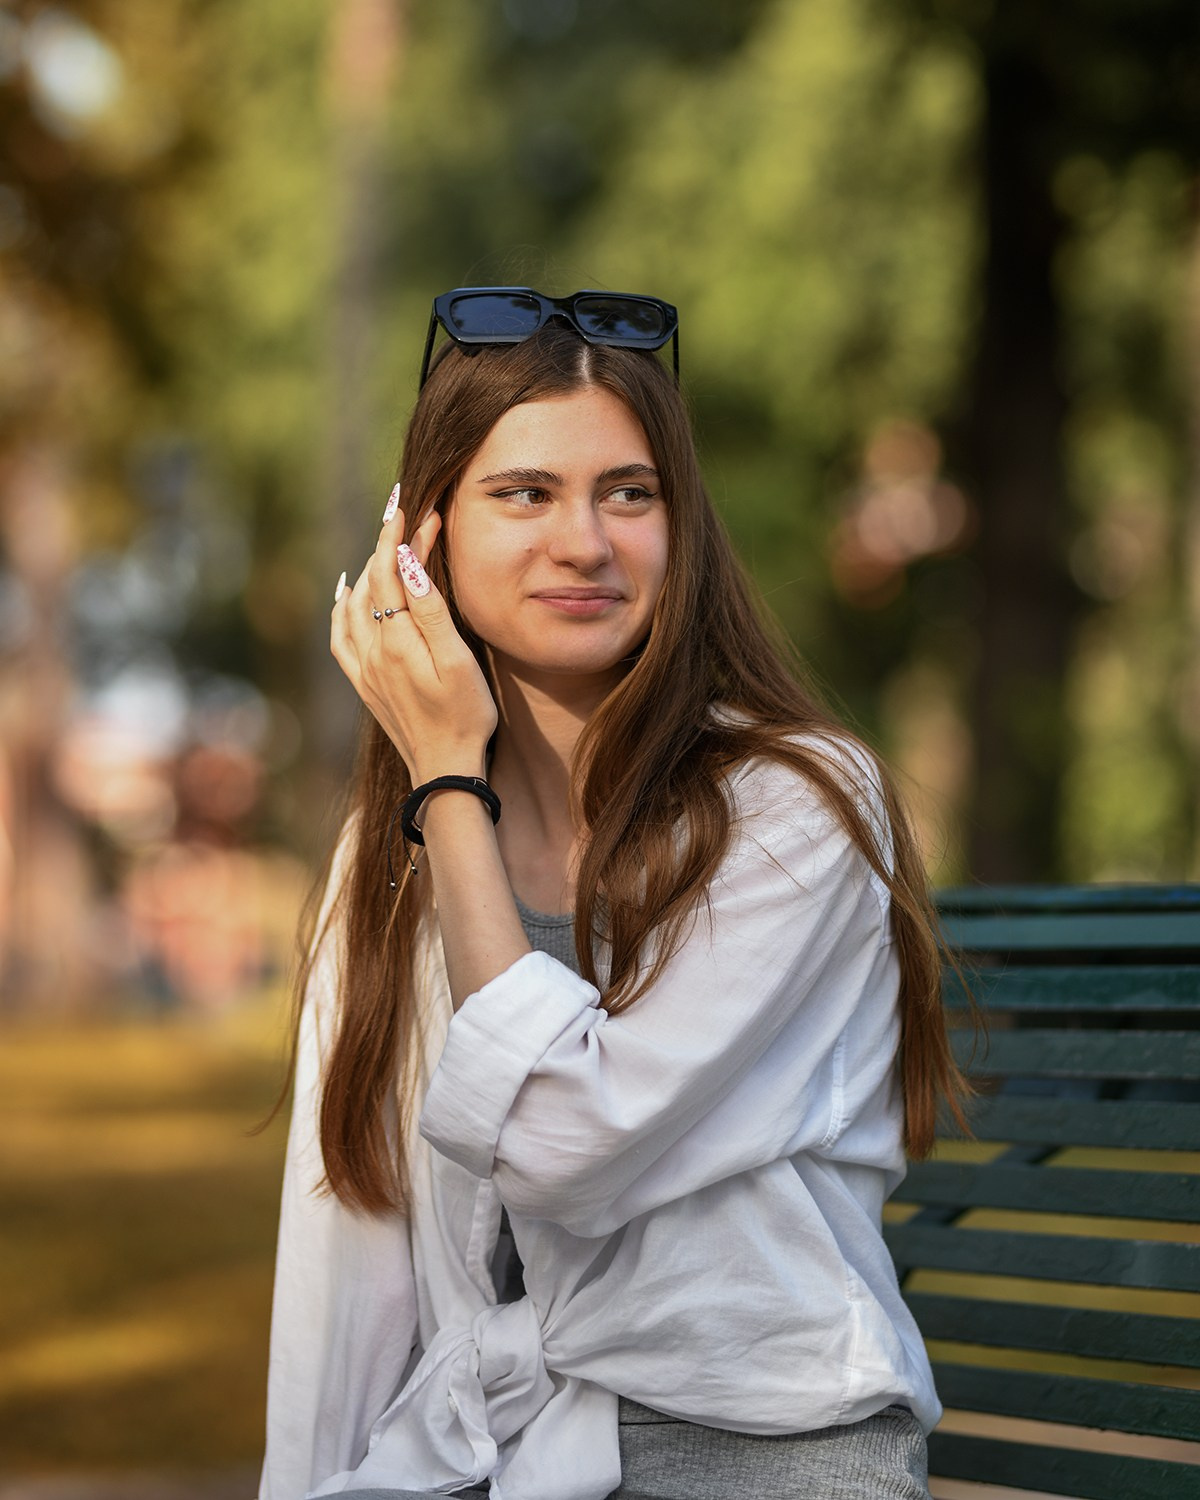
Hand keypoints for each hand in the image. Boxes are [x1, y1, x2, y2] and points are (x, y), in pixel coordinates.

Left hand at [331, 503, 497, 781]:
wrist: (444, 770)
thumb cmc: (465, 717)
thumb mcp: (458, 662)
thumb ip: (430, 612)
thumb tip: (407, 563)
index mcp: (397, 641)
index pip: (390, 571)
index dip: (396, 535)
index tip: (405, 503)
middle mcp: (372, 651)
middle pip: (371, 582)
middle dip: (386, 545)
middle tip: (407, 516)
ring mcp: (363, 668)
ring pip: (352, 603)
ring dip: (368, 569)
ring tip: (388, 546)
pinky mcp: (363, 683)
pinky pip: (340, 634)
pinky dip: (341, 606)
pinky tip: (346, 592)